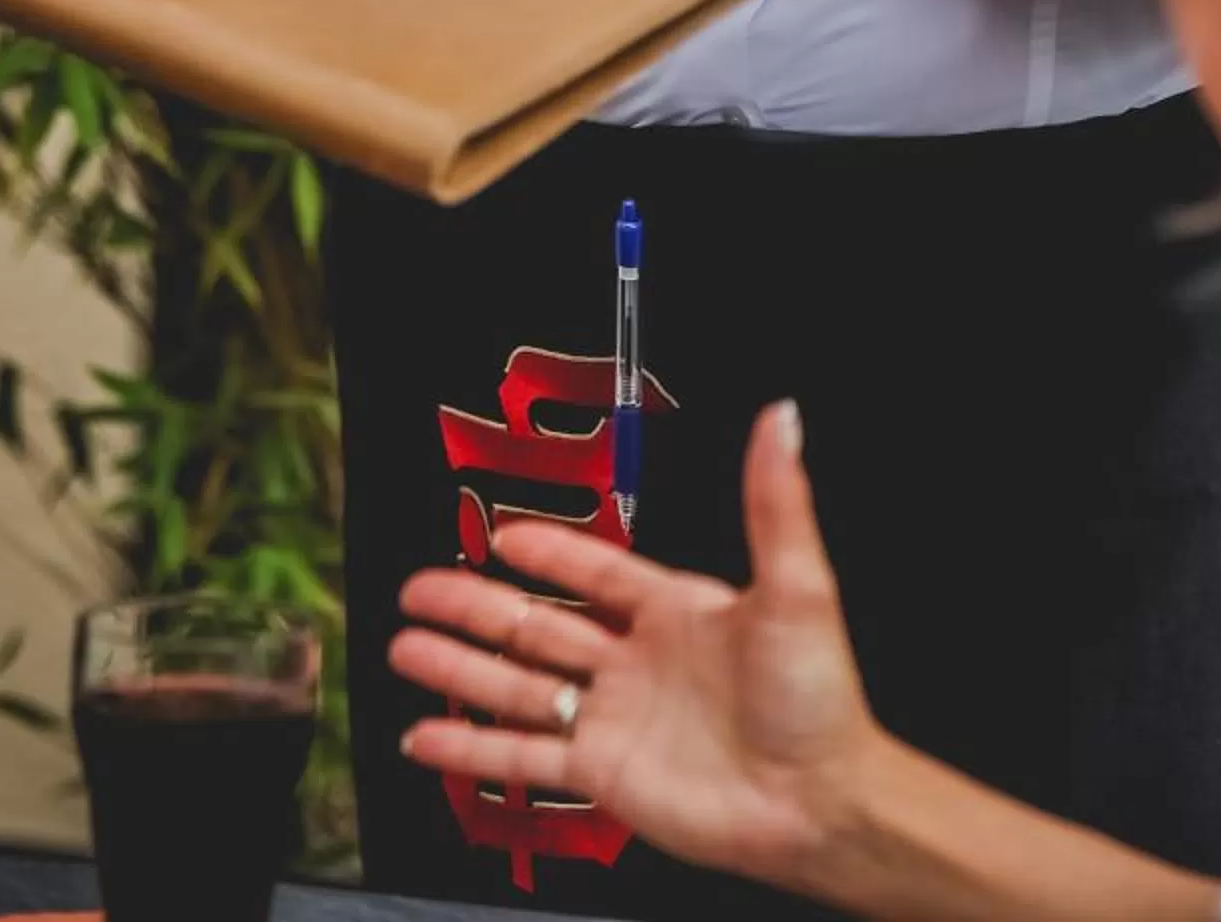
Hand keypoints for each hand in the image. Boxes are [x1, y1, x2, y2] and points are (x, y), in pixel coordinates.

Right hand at [390, 401, 877, 892]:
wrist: (815, 801)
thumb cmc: (817, 698)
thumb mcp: (797, 587)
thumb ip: (775, 502)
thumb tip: (780, 419)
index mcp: (677, 612)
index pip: (595, 572)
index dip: (548, 553)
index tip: (500, 535)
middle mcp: (638, 664)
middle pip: (538, 626)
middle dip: (475, 606)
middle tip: (419, 588)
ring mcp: (614, 721)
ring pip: (517, 688)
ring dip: (459, 668)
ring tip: (402, 647)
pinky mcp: (602, 775)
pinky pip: (520, 758)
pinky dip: (469, 748)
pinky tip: (424, 734)